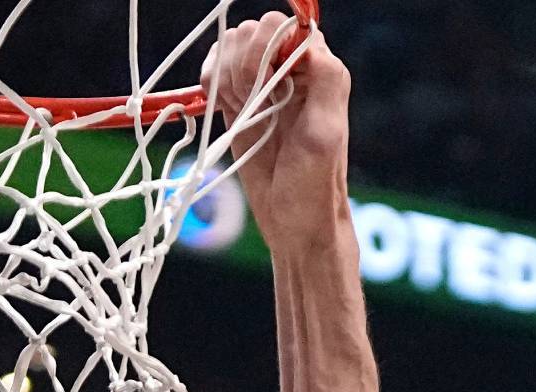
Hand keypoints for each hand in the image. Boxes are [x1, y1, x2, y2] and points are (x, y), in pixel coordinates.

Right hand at [203, 14, 350, 254]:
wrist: (293, 223)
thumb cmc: (316, 185)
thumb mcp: (325, 134)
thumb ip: (325, 80)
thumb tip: (309, 39)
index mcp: (319, 68)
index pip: (284, 26)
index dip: (267, 48)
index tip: (268, 84)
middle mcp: (290, 69)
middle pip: (252, 31)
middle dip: (244, 62)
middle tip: (253, 101)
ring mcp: (262, 84)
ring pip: (229, 47)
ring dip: (226, 75)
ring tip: (242, 109)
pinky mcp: (238, 102)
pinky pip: (214, 70)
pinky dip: (210, 83)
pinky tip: (225, 108)